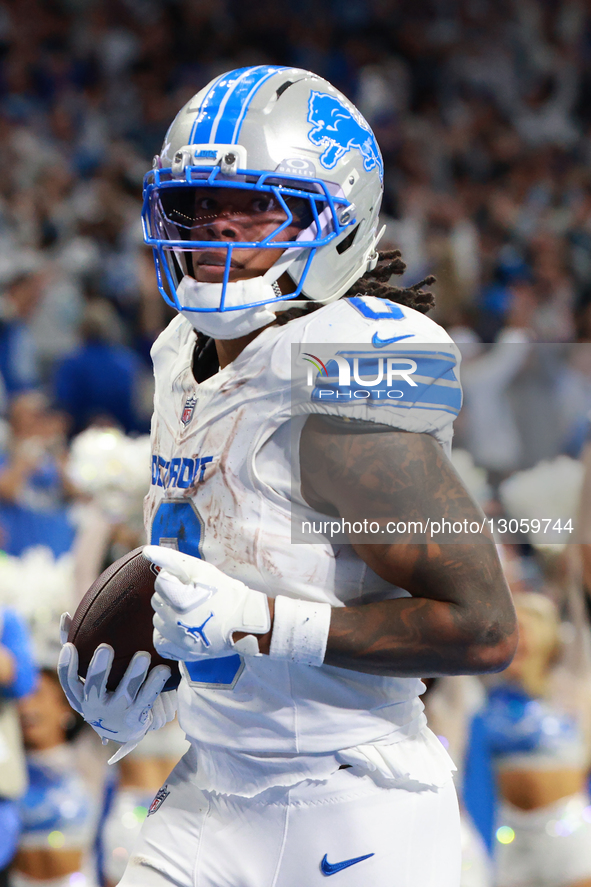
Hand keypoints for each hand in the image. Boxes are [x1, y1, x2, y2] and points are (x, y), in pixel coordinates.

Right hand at [57, 639, 171, 744]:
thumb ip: (78, 647)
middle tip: (105, 648)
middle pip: (94, 688)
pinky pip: (147, 699)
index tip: (70, 646)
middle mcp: (96, 706)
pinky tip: (164, 668)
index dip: (66, 665)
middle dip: (98, 669)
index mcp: (81, 696)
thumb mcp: (87, 678)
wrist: (123, 730)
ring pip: (125, 694)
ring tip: (143, 655)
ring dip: (134, 674)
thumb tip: (66, 616)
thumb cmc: (103, 692)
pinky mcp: (137, 716)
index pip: (68, 682)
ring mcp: (117, 712)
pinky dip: (155, 684)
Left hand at [143, 545, 269, 660]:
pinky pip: (160, 642)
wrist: (246, 622)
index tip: (191, 583)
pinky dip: (166, 634)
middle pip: (157, 600)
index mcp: (179, 600)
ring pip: (157, 620)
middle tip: (191, 596)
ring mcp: (177, 640)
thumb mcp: (202, 570)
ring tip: (188, 611)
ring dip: (168, 613)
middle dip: (170, 595)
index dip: (176, 579)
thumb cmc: (226, 593)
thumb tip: (147, 551)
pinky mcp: (182, 653)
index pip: (161, 582)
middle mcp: (174, 622)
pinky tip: (179, 628)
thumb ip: (172, 559)